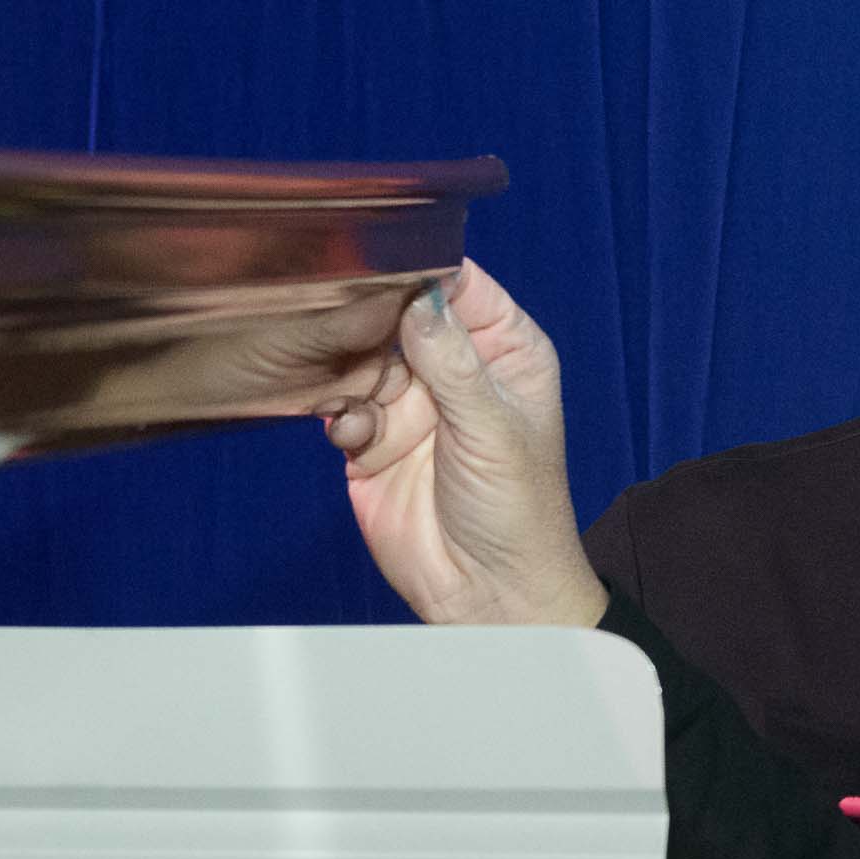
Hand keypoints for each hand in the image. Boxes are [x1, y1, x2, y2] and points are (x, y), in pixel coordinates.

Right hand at [325, 259, 607, 627]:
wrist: (488, 594)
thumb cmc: (518, 511)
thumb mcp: (491, 427)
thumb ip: (450, 359)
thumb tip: (417, 294)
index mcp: (503, 349)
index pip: (457, 284)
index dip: (419, 271)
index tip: (378, 265)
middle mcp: (453, 368)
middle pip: (396, 313)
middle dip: (369, 322)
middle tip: (352, 333)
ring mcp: (411, 403)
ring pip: (360, 357)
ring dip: (352, 374)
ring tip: (365, 402)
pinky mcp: (373, 440)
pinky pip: (341, 406)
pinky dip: (341, 416)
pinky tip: (357, 438)